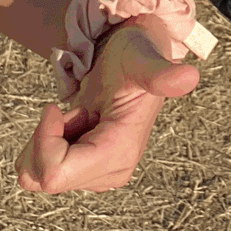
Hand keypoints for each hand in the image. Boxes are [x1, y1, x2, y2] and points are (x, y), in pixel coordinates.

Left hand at [16, 19, 199, 193]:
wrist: (136, 57)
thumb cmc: (137, 54)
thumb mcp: (143, 59)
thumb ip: (161, 74)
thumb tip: (189, 78)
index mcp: (119, 153)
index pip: (55, 173)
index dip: (44, 139)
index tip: (56, 106)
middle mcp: (112, 172)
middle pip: (46, 177)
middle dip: (45, 139)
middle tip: (77, 109)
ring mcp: (100, 175)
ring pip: (41, 176)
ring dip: (48, 140)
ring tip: (80, 114)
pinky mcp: (89, 172)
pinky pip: (46, 169)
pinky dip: (49, 143)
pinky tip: (78, 122)